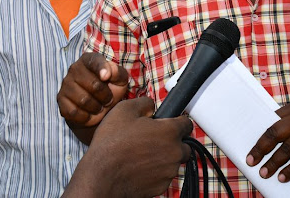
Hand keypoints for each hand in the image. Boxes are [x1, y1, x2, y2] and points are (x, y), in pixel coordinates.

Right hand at [57, 52, 130, 129]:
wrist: (99, 106)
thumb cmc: (111, 88)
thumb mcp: (120, 80)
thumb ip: (118, 73)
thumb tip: (108, 73)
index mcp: (89, 59)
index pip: (95, 62)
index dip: (102, 69)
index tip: (106, 77)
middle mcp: (74, 69)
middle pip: (94, 85)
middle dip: (105, 96)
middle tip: (108, 100)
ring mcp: (65, 84)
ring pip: (83, 100)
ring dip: (96, 107)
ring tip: (100, 106)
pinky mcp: (60, 100)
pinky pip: (74, 112)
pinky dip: (85, 116)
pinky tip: (89, 113)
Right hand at [63, 97, 193, 197]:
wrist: (102, 176)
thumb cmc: (112, 144)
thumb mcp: (124, 110)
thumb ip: (144, 103)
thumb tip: (151, 106)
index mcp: (169, 131)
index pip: (187, 124)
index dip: (177, 121)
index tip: (169, 124)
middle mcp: (175, 152)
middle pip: (184, 145)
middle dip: (173, 142)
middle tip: (154, 141)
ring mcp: (169, 171)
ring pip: (173, 162)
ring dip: (164, 158)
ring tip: (143, 155)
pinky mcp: (161, 186)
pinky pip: (164, 176)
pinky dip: (156, 173)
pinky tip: (140, 168)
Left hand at [246, 101, 289, 182]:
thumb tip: (270, 134)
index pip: (271, 123)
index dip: (259, 137)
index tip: (249, 148)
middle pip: (275, 135)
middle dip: (261, 150)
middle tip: (251, 161)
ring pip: (287, 150)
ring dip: (274, 163)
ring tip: (264, 173)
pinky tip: (283, 177)